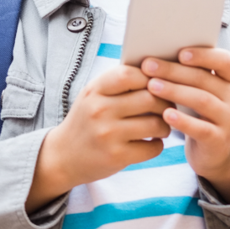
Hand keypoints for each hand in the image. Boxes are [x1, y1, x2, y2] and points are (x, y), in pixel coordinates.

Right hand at [26, 65, 171, 210]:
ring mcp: (108, 134)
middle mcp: (100, 110)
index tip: (155, 86)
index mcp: (95, 91)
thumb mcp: (93, 96)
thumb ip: (118, 83)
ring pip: (156, 124)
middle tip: (166, 108)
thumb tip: (157, 72)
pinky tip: (150, 143)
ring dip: (165, 126)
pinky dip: (157, 145)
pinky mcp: (117, 156)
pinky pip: (153, 148)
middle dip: (164, 103)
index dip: (149, 78)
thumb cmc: (86, 121)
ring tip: (160, 127)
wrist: (63, 157)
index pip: (129, 74)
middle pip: (150, 98)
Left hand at [142, 47, 229, 203]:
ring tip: (152, 86)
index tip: (180, 53)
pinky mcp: (218, 139)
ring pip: (202, 101)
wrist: (213, 150)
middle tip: (148, 66)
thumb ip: (185, 73)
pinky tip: (166, 115)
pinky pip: (201, 128)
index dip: (204, 55)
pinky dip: (183, 121)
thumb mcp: (197, 90)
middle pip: (205, 79)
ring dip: (175, 91)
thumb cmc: (198, 112)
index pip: (225, 61)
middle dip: (174, 71)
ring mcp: (228, 119)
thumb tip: (154, 56)